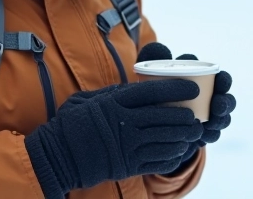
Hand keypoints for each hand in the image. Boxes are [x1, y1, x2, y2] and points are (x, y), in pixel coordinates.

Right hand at [25, 79, 202, 197]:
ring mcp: (127, 146)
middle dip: (185, 117)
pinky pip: (158, 160)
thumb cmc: (70, 125)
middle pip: (164, 117)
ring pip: (165, 139)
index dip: (176, 89)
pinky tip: (179, 151)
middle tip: (195, 116)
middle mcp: (123, 123)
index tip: (193, 88)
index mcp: (114, 103)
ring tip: (194, 134)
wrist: (57, 157)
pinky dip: (173, 156)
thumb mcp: (87, 100)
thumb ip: (111, 93)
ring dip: (184, 137)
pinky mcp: (128, 165)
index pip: (152, 92)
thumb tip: (132, 86)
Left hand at [138, 43, 235, 152]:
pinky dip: (211, 133)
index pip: (212, 72)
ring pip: (222, 114)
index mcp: (197, 74)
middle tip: (218, 103)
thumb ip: (153, 58)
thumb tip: (157, 48)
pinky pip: (214, 133)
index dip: (218, 75)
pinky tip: (206, 134)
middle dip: (225, 98)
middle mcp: (208, 92)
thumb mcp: (150, 72)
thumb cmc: (152, 88)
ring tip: (215, 120)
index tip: (218, 77)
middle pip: (223, 94)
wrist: (146, 119)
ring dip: (222, 117)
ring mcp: (208, 113)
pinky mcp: (203, 131)